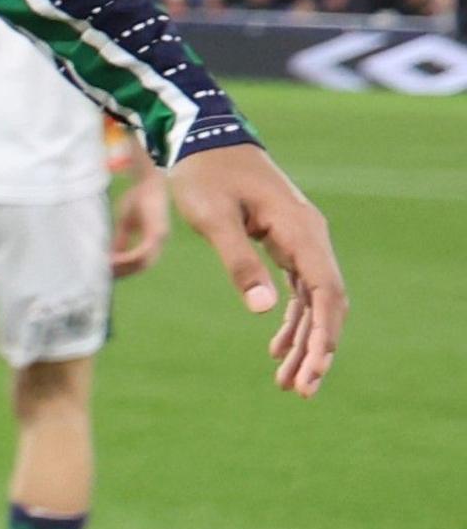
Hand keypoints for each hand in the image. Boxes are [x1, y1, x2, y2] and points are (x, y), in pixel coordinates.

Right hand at [111, 168, 170, 278]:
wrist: (148, 181)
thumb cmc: (138, 197)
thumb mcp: (125, 221)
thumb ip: (122, 238)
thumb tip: (112, 254)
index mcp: (152, 240)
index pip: (139, 261)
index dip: (124, 269)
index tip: (107, 272)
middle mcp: (158, 242)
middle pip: (141, 266)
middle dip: (123, 272)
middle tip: (105, 276)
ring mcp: (159, 239)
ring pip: (142, 263)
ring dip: (124, 268)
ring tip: (106, 270)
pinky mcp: (156, 233)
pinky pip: (141, 252)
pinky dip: (127, 258)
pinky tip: (113, 260)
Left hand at [167, 145, 346, 394]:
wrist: (201, 138)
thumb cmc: (203, 174)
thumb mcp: (212, 218)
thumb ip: (238, 262)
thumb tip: (264, 310)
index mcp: (300, 230)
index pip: (326, 292)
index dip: (323, 334)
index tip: (314, 370)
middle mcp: (310, 236)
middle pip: (326, 303)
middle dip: (317, 348)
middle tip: (300, 390)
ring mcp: (300, 239)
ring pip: (314, 300)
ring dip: (304, 340)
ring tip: (288, 381)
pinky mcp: (284, 242)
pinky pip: (299, 289)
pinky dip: (291, 319)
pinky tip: (277, 348)